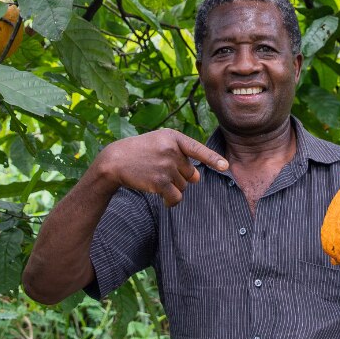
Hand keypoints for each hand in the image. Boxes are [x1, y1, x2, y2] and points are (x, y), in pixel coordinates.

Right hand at [96, 128, 228, 206]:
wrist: (115, 160)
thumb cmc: (139, 152)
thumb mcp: (159, 144)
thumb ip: (180, 156)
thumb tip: (197, 178)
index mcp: (173, 137)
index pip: (197, 149)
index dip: (212, 159)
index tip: (225, 167)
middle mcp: (172, 150)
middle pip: (191, 173)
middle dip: (180, 177)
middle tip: (160, 171)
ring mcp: (166, 166)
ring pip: (183, 186)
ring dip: (173, 188)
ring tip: (155, 179)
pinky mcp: (160, 182)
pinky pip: (175, 197)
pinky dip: (171, 201)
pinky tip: (162, 199)